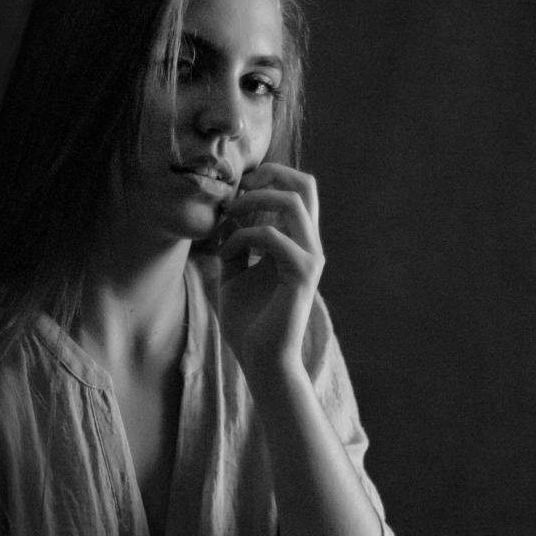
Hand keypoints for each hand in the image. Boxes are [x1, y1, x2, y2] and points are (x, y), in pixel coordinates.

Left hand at [213, 162, 324, 382]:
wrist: (261, 360)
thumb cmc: (249, 324)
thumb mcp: (233, 276)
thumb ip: (235, 245)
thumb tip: (226, 218)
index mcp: (296, 243)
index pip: (296, 191)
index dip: (267, 177)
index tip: (234, 188)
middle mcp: (309, 246)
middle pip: (306, 184)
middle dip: (269, 174)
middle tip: (238, 187)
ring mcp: (310, 258)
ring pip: (293, 201)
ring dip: (255, 199)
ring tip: (230, 213)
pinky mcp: (302, 274)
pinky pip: (273, 236)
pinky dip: (244, 237)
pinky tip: (226, 253)